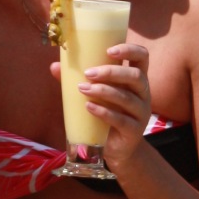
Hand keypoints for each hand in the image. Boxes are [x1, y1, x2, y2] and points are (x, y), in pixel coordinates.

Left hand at [75, 41, 152, 167]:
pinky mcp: (135, 131)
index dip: (129, 50)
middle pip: (135, 76)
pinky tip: (89, 107)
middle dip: (111, 72)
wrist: (117, 148)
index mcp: (135, 79)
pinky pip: (122, 120)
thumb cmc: (107, 114)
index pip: (142, 57)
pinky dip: (104, 112)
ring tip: (82, 89)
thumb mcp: (96, 94)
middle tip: (88, 73)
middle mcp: (143, 94)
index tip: (109, 49)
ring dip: (103, 91)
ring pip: (127, 98)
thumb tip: (54, 66)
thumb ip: (79, 79)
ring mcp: (141, 113)